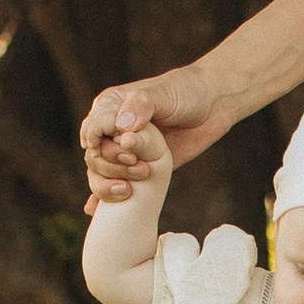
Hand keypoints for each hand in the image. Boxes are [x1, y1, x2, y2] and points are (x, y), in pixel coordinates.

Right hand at [81, 62, 227, 205]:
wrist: (211, 106)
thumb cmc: (185, 92)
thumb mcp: (162, 94)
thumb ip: (141, 106)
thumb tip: (122, 129)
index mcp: (110, 106)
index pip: (92, 128)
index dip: (102, 141)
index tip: (126, 148)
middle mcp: (112, 129)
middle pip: (95, 155)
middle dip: (111, 165)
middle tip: (138, 165)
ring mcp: (125, 151)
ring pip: (101, 172)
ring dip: (109, 184)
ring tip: (128, 190)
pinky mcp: (138, 167)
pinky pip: (116, 183)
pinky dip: (103, 198)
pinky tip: (95, 210)